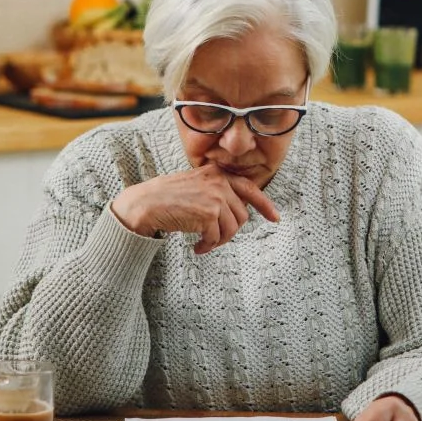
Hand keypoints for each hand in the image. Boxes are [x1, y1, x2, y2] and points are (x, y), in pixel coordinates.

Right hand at [111, 163, 279, 254]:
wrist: (146, 204)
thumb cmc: (167, 198)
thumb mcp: (196, 185)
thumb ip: (216, 192)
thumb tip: (236, 212)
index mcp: (217, 173)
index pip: (249, 188)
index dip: (265, 204)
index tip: (275, 218)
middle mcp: (219, 182)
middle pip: (241, 215)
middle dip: (230, 231)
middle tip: (214, 239)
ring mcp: (215, 197)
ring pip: (232, 228)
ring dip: (219, 241)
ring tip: (204, 243)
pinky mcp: (209, 213)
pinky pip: (218, 237)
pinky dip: (208, 246)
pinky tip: (197, 247)